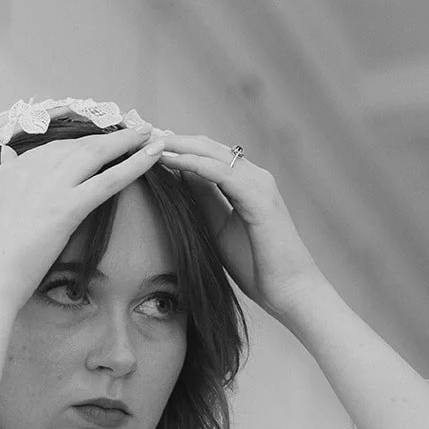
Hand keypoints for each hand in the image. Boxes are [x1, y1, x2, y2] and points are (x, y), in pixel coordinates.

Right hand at [0, 124, 165, 306]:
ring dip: (127, 142)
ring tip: (149, 135)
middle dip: (106, 138)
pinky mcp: (67, 207)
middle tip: (131, 133)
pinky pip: (109, 179)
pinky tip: (154, 155)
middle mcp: (31, 170)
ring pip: (96, 153)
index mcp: (10, 173)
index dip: (77, 147)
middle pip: (77, 146)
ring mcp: (50, 186)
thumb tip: (6, 156)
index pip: (51, 150)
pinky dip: (135, 163)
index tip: (95, 145)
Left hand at [157, 133, 326, 320]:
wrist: (289, 291)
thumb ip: (204, 202)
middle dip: (172, 140)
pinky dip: (192, 163)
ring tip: (146, 144)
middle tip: (139, 137)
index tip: (144, 147)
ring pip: (211, 153)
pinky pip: (220, 173)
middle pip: (207, 146)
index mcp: (246, 184)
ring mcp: (259, 183)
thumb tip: (179, 178)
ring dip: (177, 146)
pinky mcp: (259, 197)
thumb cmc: (257, 266)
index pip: (207, 155)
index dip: (177, 148)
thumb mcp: (219, 229)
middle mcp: (255, 176)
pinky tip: (168, 161)